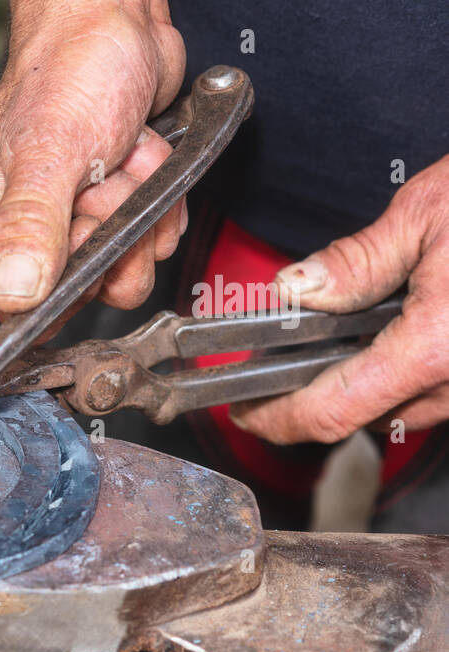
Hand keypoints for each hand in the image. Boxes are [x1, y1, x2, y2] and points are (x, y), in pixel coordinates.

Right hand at [0, 0, 185, 324]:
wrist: (118, 19)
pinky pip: (141, 241)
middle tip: (107, 175)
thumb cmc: (71, 66)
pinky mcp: (101, 208)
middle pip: (78, 286)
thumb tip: (15, 295)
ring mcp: (62, 220)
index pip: (21, 301)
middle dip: (112, 231)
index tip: (85, 222)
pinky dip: (156, 201)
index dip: (67, 274)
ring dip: (140, 211)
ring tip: (124, 157)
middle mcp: (14, 229)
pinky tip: (139, 158)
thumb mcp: (51, 150)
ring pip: (118, 267)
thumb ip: (31, 226)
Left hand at [231, 154, 448, 443]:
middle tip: (273, 369)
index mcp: (438, 346)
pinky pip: (446, 389)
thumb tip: (297, 290)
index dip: (275, 420)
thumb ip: (357, 261)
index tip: (243, 413)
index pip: (330, 411)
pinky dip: (412, 370)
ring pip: (408, 405)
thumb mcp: (430, 211)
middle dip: (314, 394)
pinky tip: (403, 330)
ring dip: (367, 381)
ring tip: (340, 337)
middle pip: (364, 414)